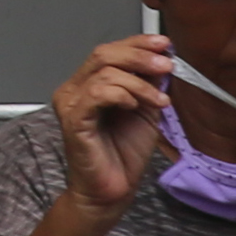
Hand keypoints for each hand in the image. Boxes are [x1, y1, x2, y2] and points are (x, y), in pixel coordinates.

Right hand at [49, 36, 176, 218]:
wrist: (112, 191)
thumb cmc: (122, 156)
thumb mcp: (144, 111)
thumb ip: (147, 85)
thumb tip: (160, 61)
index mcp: (89, 84)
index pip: (110, 51)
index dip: (137, 43)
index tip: (163, 44)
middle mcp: (75, 89)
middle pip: (104, 54)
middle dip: (140, 56)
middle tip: (165, 65)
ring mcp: (71, 103)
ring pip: (104, 72)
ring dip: (139, 83)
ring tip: (158, 100)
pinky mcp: (73, 120)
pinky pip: (97, 94)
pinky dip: (121, 94)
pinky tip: (134, 106)